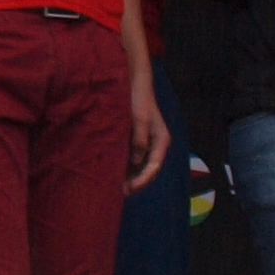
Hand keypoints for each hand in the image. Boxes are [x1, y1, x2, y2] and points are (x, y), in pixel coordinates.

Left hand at [124, 62, 171, 191]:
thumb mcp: (139, 118)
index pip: (153, 167)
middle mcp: (156, 144)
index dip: (141, 181)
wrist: (132, 81)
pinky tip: (113, 172)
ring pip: (140, 166)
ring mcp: (146, 142)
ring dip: (130, 177)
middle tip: (118, 194)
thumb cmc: (137, 97)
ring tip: (114, 188)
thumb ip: (139, 140)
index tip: (127, 190)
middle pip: (148, 170)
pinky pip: (132, 158)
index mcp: (161, 140)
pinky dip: (125, 167)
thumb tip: (136, 162)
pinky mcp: (136, 139)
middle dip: (135, 183)